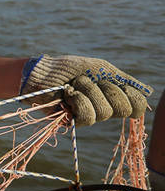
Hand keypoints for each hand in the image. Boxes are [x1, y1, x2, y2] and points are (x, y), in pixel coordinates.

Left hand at [21, 54, 152, 125]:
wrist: (41, 72)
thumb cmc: (68, 68)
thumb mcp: (98, 68)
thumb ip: (121, 78)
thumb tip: (147, 92)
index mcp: (113, 94)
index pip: (136, 106)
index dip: (133, 98)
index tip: (117, 84)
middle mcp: (104, 107)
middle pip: (124, 109)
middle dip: (107, 90)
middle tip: (90, 81)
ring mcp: (90, 115)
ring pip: (105, 112)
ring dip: (88, 91)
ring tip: (74, 85)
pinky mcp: (74, 122)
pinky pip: (88, 116)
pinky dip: (78, 100)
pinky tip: (68, 95)